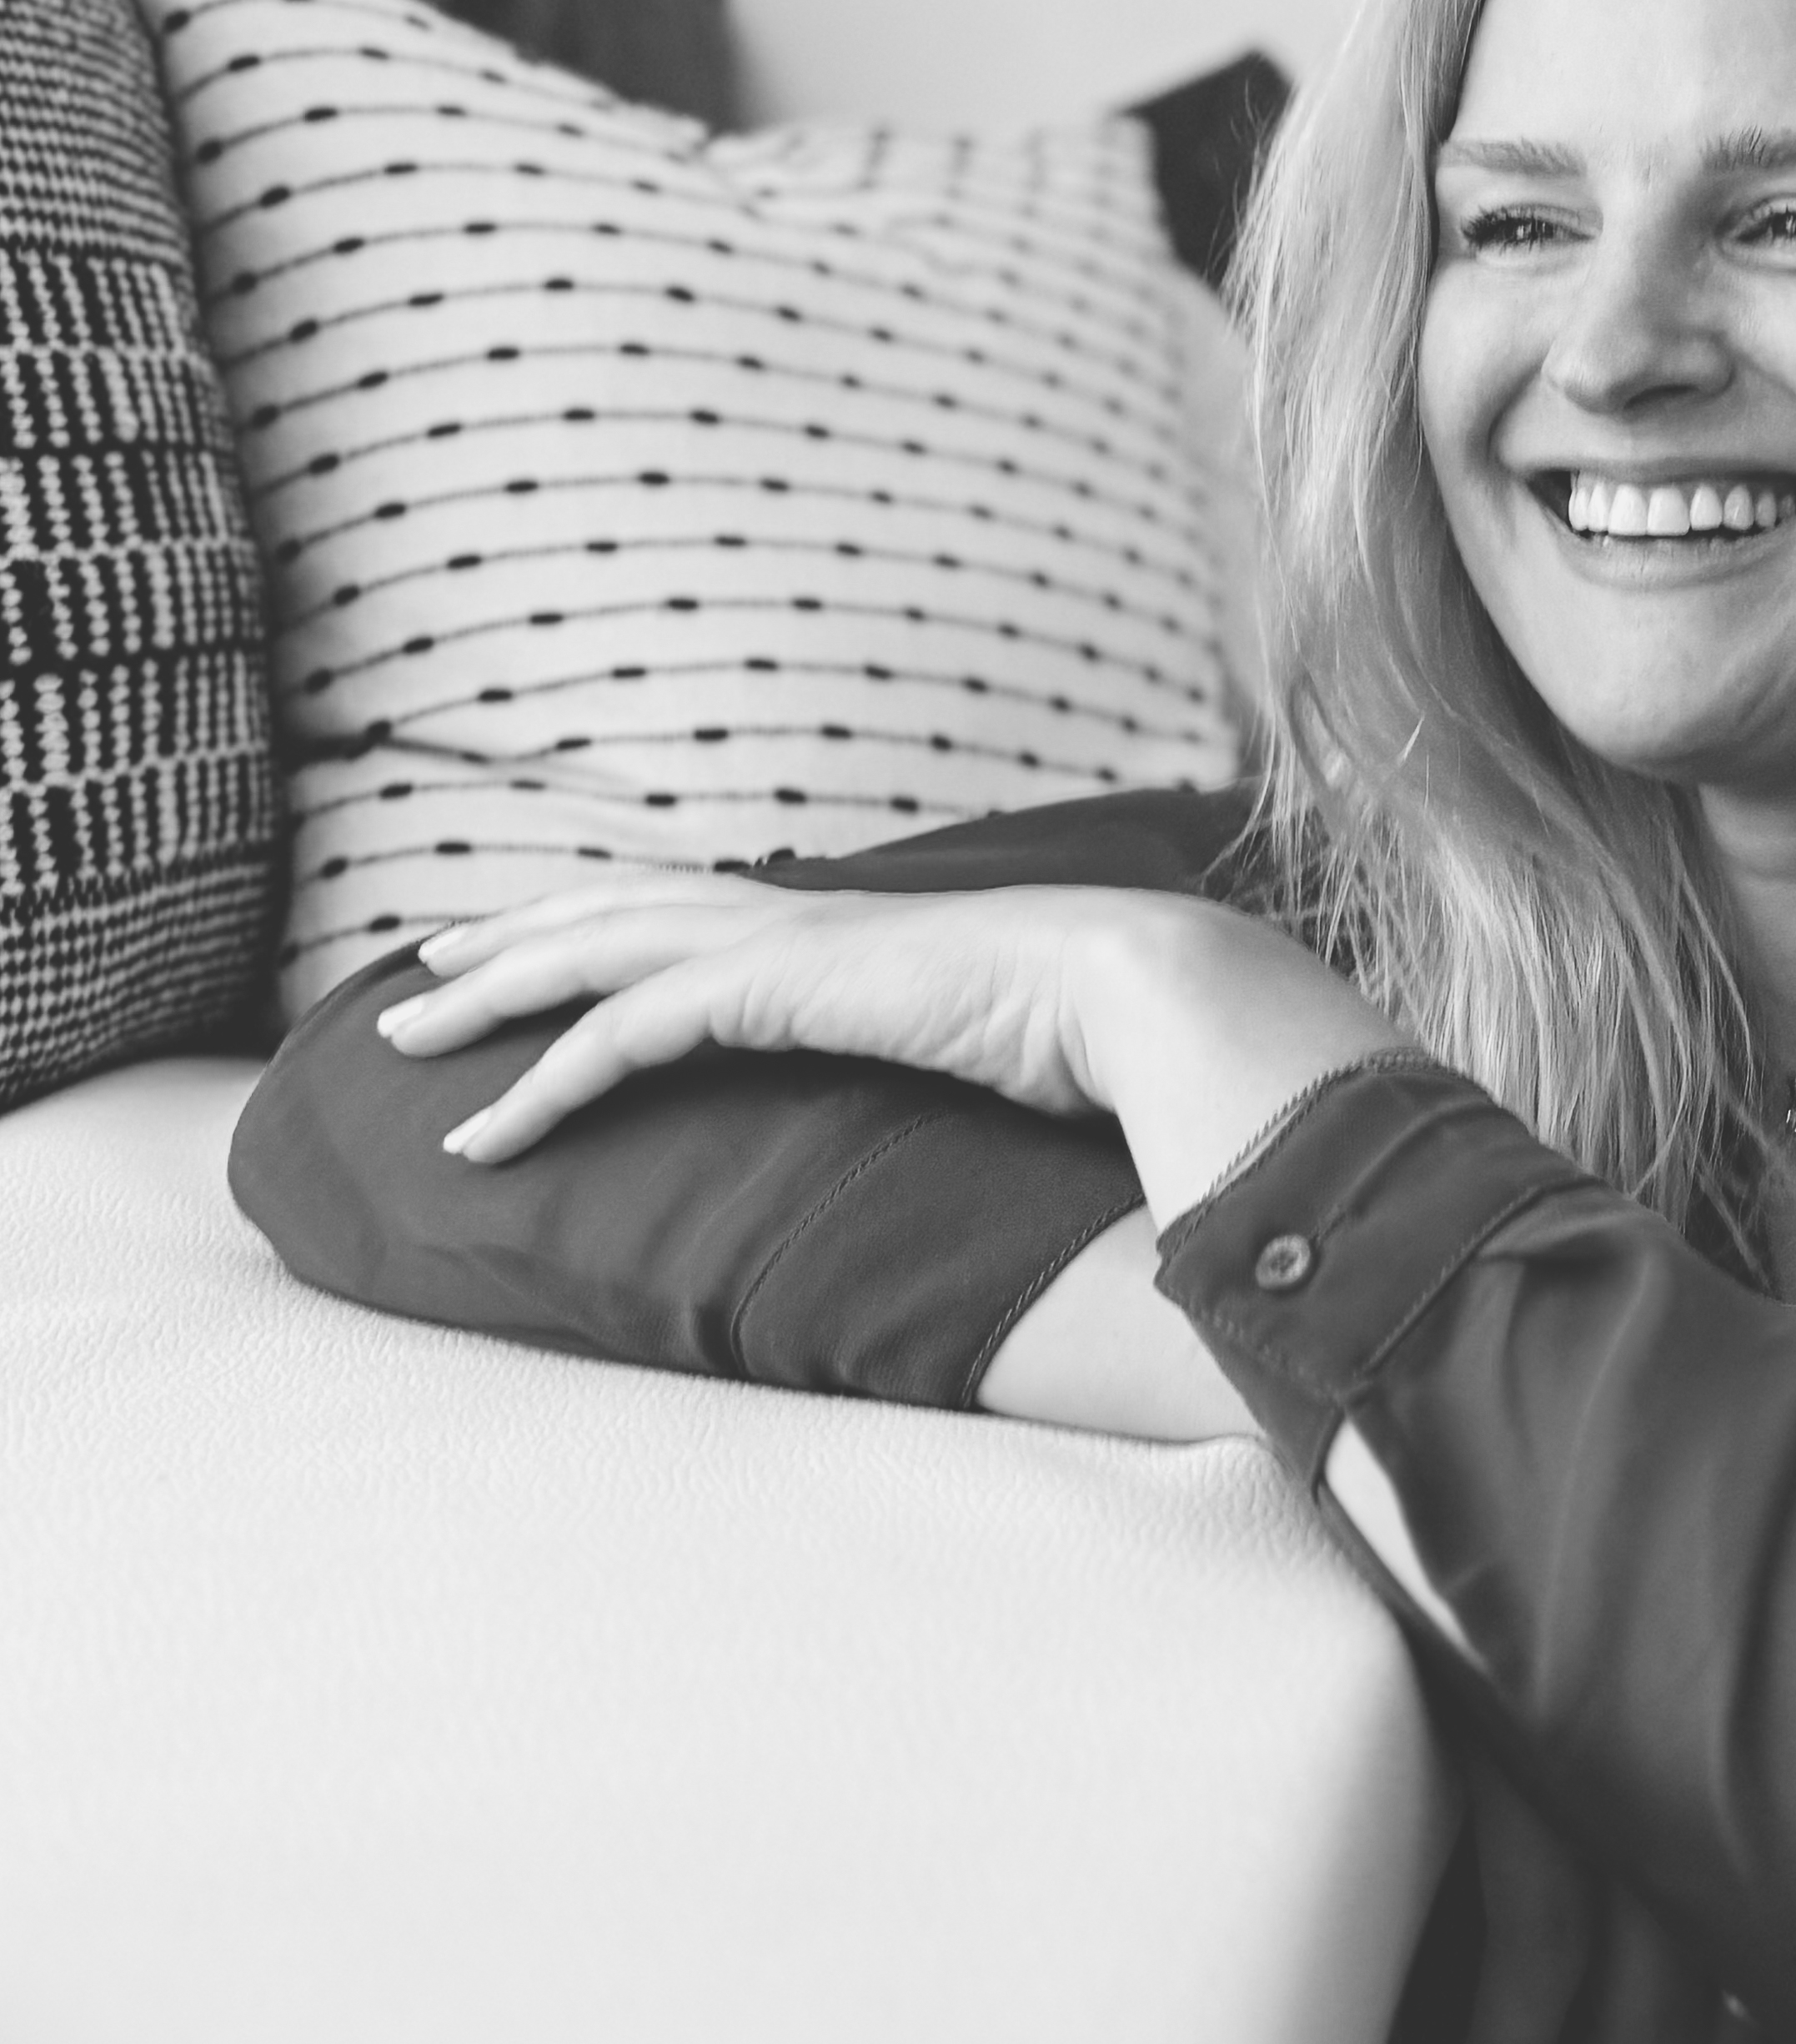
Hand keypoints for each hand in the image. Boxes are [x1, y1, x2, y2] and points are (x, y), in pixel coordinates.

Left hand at [373, 871, 1394, 1215]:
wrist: (1142, 993)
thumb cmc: (1097, 1037)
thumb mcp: (994, 1049)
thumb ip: (951, 1059)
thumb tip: (971, 1100)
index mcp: (843, 934)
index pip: (690, 916)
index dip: (604, 925)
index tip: (539, 949)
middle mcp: (797, 923)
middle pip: (613, 911)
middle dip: (510, 936)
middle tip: (423, 968)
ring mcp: (781, 947)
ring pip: (591, 954)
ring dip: (491, 990)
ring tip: (406, 1029)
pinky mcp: (773, 989)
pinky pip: (623, 1033)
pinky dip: (544, 1082)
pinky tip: (486, 1132)